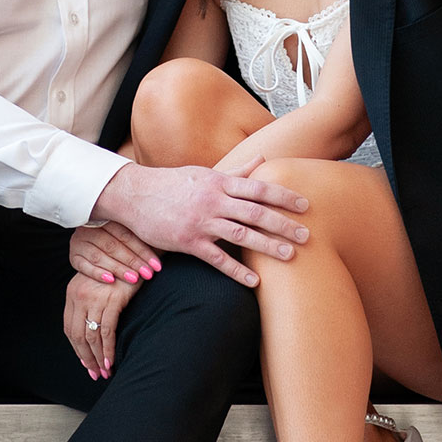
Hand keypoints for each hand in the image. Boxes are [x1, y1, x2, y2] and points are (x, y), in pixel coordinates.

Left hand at [64, 273, 139, 379]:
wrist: (136, 256)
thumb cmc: (119, 273)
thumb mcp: (96, 285)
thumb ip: (88, 305)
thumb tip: (89, 334)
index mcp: (72, 292)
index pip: (69, 327)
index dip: (76, 348)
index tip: (85, 362)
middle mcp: (79, 295)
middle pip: (77, 335)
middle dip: (86, 357)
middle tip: (94, 373)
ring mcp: (95, 298)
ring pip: (91, 336)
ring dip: (98, 357)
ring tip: (104, 371)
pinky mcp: (112, 300)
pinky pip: (107, 331)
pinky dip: (108, 349)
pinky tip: (111, 361)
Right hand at [70, 223, 161, 284]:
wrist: (98, 241)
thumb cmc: (125, 241)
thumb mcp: (133, 232)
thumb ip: (145, 231)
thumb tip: (173, 233)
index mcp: (106, 216)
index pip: (126, 234)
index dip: (143, 250)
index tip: (157, 265)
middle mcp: (91, 227)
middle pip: (113, 245)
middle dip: (133, 261)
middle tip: (149, 274)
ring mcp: (80, 241)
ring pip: (99, 255)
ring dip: (118, 268)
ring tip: (134, 278)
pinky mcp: (73, 255)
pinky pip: (83, 265)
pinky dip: (97, 272)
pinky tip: (111, 280)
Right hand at [90, 157, 309, 286]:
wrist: (134, 194)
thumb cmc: (172, 183)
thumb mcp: (205, 173)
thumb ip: (236, 171)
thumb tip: (262, 158)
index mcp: (219, 182)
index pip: (258, 188)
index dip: (283, 196)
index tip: (305, 205)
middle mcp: (214, 200)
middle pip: (256, 212)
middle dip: (283, 223)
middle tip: (306, 235)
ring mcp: (201, 221)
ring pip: (241, 234)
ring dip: (267, 246)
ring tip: (290, 256)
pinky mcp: (188, 241)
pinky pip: (216, 258)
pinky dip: (236, 271)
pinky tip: (254, 282)